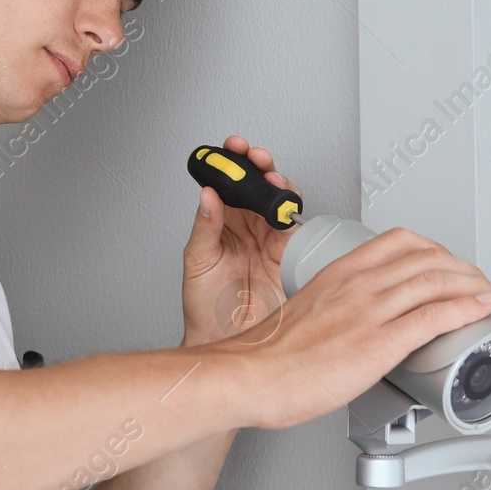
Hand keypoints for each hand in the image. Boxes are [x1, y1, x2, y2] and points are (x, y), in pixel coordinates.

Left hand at [178, 135, 299, 346]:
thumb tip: (207, 196)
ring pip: (277, 201)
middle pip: (256, 187)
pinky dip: (292, 211)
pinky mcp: (286, 255)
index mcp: (220, 224)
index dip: (231, 163)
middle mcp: (245, 228)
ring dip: (277, 184)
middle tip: (256, 157)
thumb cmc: (204, 308)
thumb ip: (205, 228)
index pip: (228, 186)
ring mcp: (267, 240)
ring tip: (270, 177)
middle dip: (259, 166)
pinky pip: (293, 226)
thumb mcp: (197, 262)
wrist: (225, 341)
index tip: (231, 148)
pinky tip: (284, 205)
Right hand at [231, 226, 490, 430]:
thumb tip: (355, 328)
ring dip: (473, 284)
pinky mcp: (378, 343)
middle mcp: (357, 284)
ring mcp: (369, 311)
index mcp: (339, 273)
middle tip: (478, 280)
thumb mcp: (307, 312)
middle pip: (426, 257)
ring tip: (490, 293)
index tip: (449, 262)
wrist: (248, 376)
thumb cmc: (269, 355)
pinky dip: (467, 308)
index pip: (399, 241)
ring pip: (436, 280)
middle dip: (463, 267)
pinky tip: (482, 309)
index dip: (435, 249)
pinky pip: (434, 316)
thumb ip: (335, 311)